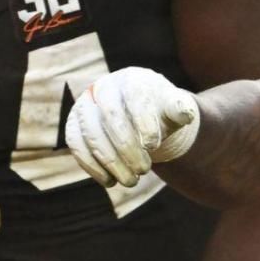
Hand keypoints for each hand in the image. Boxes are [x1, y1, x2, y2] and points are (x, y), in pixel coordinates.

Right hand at [64, 67, 201, 187]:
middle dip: (127, 147)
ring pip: (91, 132)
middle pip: (110, 115)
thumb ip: (180, 109)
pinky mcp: (74, 124)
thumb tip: (185, 113)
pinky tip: (109, 181)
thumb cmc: (158, 113)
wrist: (138, 118)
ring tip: (131, 181)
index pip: (134, 96)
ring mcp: (85, 105)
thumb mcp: (174, 110)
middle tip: (144, 170)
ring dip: (110, 160)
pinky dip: (91, 165)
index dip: (143, 121)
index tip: (153, 146)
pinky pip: (75, 144)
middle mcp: (104, 87)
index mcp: (132, 79)